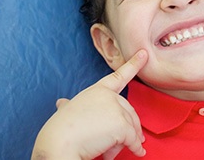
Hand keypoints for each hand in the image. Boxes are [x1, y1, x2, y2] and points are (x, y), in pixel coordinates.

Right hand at [32, 49, 147, 159]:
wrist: (58, 143)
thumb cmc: (60, 130)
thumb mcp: (66, 111)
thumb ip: (70, 105)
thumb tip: (62, 103)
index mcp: (97, 90)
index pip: (119, 76)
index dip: (133, 64)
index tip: (144, 54)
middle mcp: (108, 96)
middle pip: (129, 111)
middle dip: (131, 126)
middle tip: (132, 140)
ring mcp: (115, 108)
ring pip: (132, 126)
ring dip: (128, 141)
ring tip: (113, 151)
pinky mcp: (121, 124)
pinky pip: (133, 139)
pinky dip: (135, 148)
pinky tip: (137, 152)